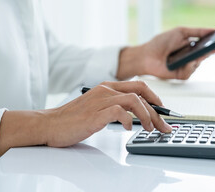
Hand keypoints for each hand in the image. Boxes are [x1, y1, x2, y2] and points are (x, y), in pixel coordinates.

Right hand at [0, 81, 171, 156]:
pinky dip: (129, 121)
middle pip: (142, 93)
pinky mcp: (95, 114)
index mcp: (108, 86)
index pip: (139, 86)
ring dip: (147, 116)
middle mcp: (106, 90)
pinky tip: (129, 129)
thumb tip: (136, 115)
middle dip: (157, 111)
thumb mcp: (98, 107)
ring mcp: (101, 100)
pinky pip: (119, 112)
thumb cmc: (73, 118)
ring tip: (149, 129)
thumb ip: (115, 106)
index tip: (163, 111)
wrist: (50, 124)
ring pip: (135, 100)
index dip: (155, 98)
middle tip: (164, 126)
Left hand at [140, 27, 214, 79]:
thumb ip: (197, 31)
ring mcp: (186, 66)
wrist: (147, 55)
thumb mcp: (181, 32)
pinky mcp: (181, 75)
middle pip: (205, 55)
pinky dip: (189, 66)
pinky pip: (190, 72)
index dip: (214, 42)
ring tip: (196, 54)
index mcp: (191, 45)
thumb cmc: (160, 43)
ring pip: (198, 63)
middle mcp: (190, 56)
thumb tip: (212, 30)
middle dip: (209, 51)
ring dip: (197, 58)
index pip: (206, 45)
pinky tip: (186, 61)